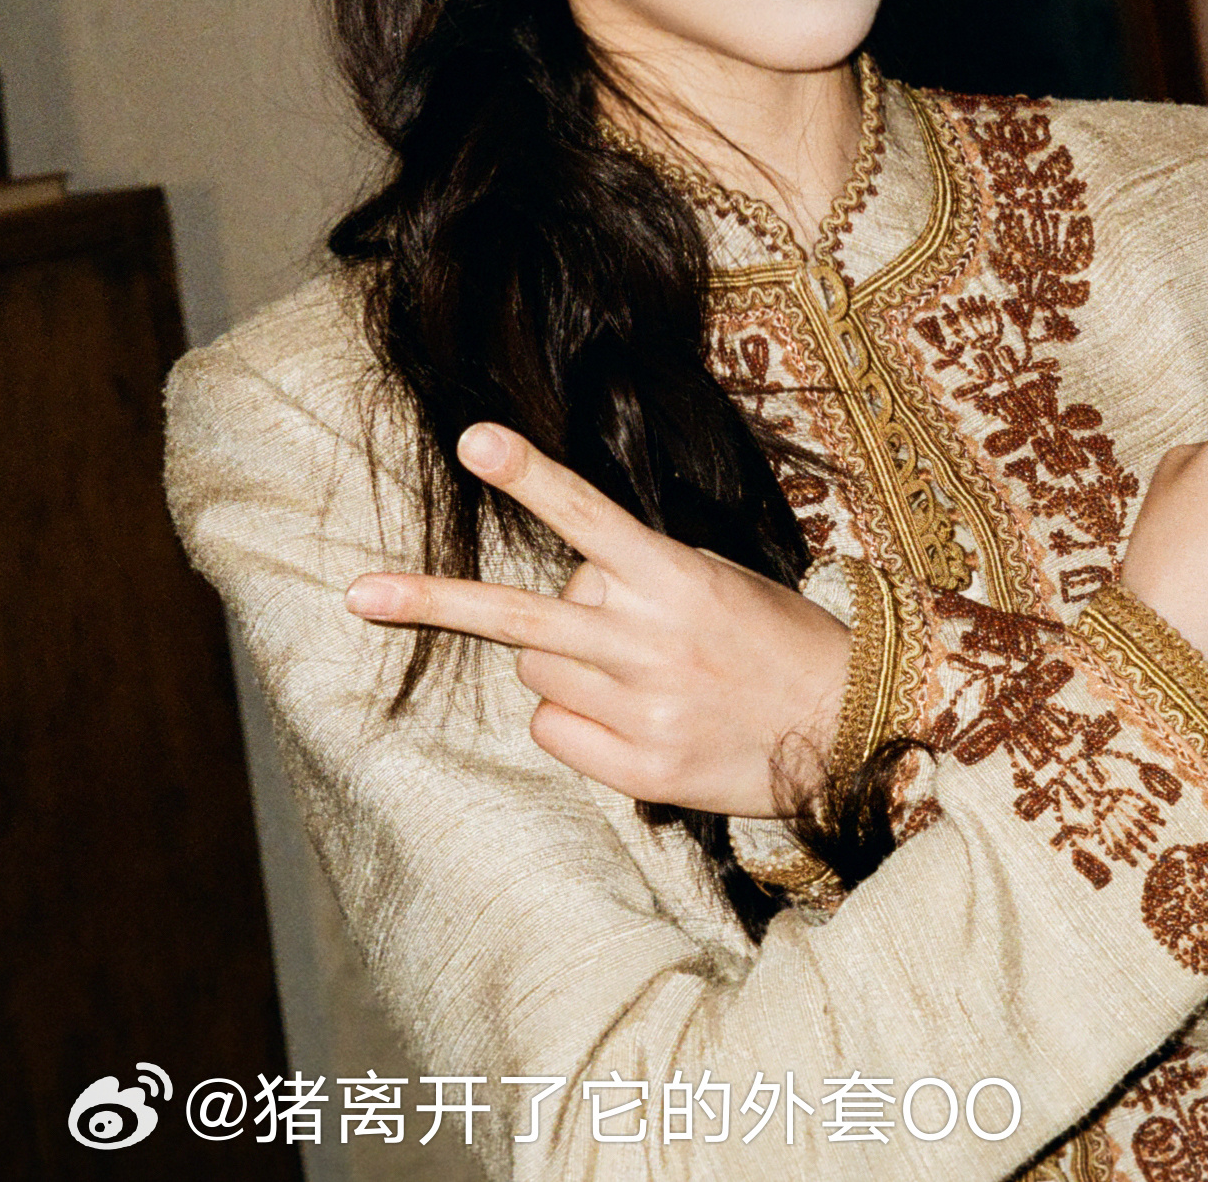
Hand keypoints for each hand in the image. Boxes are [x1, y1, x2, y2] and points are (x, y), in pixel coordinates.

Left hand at [343, 422, 853, 816]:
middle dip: (435, 602)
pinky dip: (575, 724)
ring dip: (559, 665)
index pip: (587, 516)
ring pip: (536, 672)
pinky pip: (555, 731)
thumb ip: (633, 579)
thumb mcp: (714, 580)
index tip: (473, 439)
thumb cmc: (770, 640)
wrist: (849, 723)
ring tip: (628, 672)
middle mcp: (649, 639)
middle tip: (359, 594)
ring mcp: (641, 708)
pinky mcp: (642, 768)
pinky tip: (631, 721)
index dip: (528, 476)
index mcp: (673, 576)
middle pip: (519, 618)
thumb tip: (556, 598)